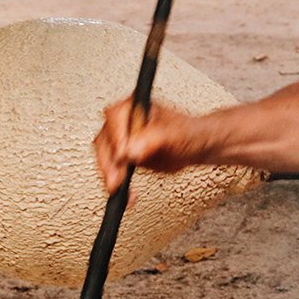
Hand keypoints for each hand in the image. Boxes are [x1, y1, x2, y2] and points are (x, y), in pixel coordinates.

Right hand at [93, 97, 211, 194]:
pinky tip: (126, 193)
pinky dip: (116, 182)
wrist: (194, 147)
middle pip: (104, 139)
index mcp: (135, 106)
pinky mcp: (122, 157)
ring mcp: (121, 139)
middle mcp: (124, 121)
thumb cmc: (188, 134)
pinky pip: (112, 169)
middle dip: (109, 161)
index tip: (123, 155)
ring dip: (110, 174)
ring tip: (120, 188)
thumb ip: (153, 139)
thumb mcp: (175, 134)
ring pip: (104, 156)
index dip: (117, 137)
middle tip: (117, 178)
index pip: (115, 118)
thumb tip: (132, 150)